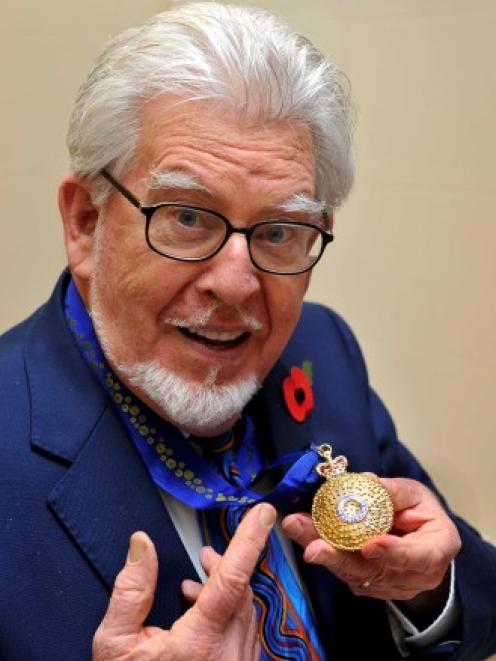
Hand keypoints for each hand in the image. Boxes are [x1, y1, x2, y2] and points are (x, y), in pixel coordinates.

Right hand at [93, 502, 275, 660]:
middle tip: (206, 553)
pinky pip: (244, 631)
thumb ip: (130, 591)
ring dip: (227, 588)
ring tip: (198, 579)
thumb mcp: (115, 645)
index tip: (263, 514)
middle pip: (243, 592)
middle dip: (228, 565)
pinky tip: (202, 610)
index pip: (232, 579)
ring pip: (247, 611)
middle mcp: (229, 654)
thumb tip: (142, 544)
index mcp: (200, 643)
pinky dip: (228, 611)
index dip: (248, 541)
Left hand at [282, 477, 460, 604]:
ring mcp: (391, 585)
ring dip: (322, 551)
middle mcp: (416, 576)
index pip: (419, 557)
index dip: (394, 553)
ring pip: (354, 573)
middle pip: (376, 571)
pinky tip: (303, 533)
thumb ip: (393, 491)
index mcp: (437, 550)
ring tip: (297, 529)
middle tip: (313, 546)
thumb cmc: (420, 513)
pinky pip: (344, 571)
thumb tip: (367, 482)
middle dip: (340, 557)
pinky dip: (323, 552)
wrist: (419, 538)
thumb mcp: (415, 494)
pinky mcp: (369, 585)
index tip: (369, 545)